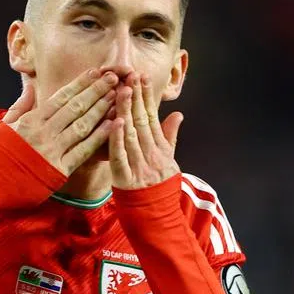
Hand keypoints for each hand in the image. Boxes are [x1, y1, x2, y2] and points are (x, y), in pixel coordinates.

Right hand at [2, 70, 118, 175]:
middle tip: (113, 78)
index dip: (80, 83)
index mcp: (31, 120)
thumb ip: (20, 106)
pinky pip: (83, 150)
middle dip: (96, 91)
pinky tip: (112, 125)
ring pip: (82, 125)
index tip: (95, 72)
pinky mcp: (60, 169)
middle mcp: (44, 132)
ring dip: (101, 110)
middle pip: (75, 108)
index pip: (61, 97)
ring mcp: (53, 151)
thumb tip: (30, 86)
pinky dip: (98, 137)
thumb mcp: (4, 126)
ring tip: (116, 96)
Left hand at [109, 73, 182, 188]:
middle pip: (143, 121)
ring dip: (127, 111)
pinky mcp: (126, 180)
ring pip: (132, 135)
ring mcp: (139, 167)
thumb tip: (178, 114)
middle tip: (131, 75)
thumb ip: (170, 136)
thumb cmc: (161, 188)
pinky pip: (120, 157)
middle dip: (137, 97)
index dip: (147, 97)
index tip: (142, 77)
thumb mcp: (170, 161)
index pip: (152, 117)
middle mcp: (152, 155)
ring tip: (123, 90)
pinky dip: (118, 140)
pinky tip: (115, 122)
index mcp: (160, 149)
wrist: (158, 218)